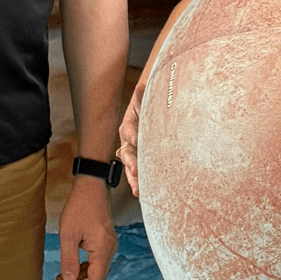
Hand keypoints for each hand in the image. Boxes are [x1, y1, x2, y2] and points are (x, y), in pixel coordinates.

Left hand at [54, 176, 117, 279]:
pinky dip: (84, 266)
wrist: (92, 185)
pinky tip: (71, 266)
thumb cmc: (80, 206)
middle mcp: (110, 248)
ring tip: (61, 278)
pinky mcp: (105, 239)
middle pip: (97, 277)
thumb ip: (68, 259)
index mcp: (103, 249)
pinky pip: (97, 260)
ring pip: (97, 269)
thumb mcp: (68, 234)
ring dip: (80, 276)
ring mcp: (109, 244)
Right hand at [117, 80, 142, 197]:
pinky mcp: (142, 163)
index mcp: (129, 127)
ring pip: (131, 168)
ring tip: (138, 190)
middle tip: (135, 170)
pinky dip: (140, 183)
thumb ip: (142, 97)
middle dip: (132, 163)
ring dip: (134, 179)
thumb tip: (141, 86)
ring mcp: (134, 154)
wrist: (152, 113)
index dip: (132, 136)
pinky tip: (143, 193)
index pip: (129, 132)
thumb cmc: (148, 107)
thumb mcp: (145, 101)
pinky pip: (139, 175)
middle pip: (127, 154)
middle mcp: (129, 142)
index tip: (135, 139)